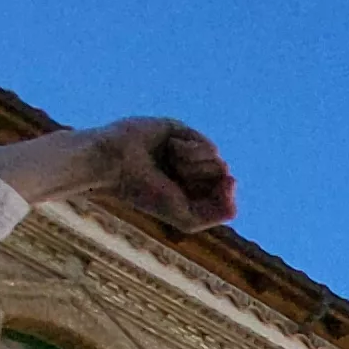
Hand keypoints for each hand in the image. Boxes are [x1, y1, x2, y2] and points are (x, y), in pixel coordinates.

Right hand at [0, 117, 236, 230]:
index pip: (226, 194)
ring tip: (172, 162)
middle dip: (204, 180)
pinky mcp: (181, 130)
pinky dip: (193, 150)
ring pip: (219, 160)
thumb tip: (235, 183)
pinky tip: (173, 148)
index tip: (211, 193)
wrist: (113, 164)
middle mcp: (191, 171)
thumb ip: (219, 212)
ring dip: (196, 165)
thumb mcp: (187, 217)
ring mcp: (186, 150)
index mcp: (191, 191)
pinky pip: (208, 144)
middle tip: (177, 177)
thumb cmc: (143, 193)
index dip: (224, 195)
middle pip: (224, 176)